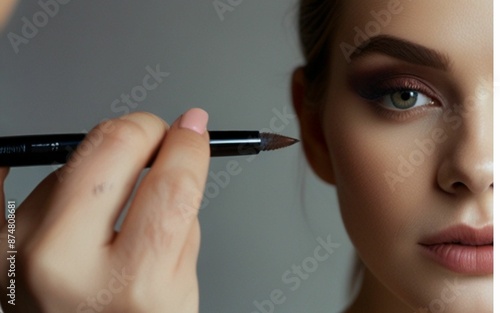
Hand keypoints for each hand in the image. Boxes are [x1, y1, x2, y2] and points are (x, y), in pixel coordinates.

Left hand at [0, 109, 209, 312]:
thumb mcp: (179, 286)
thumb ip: (181, 214)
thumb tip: (181, 146)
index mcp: (131, 284)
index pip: (171, 186)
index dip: (189, 146)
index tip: (193, 128)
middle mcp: (64, 264)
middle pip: (111, 149)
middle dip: (143, 129)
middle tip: (156, 136)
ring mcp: (18, 250)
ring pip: (73, 160)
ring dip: (101, 162)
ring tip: (109, 199)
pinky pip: (5, 179)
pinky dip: (25, 162)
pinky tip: (32, 163)